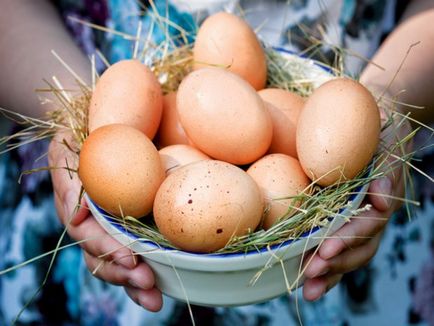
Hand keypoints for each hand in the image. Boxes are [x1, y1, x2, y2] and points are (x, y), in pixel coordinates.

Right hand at [48, 130, 162, 310]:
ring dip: (136, 284)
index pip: (90, 235)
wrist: (104, 122)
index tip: (130, 258)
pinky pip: (138, 254)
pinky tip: (161, 291)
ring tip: (155, 298)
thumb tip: (79, 219)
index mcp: (78, 207)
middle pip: (104, 257)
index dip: (108, 249)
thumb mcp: (68, 144)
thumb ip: (69, 178)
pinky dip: (147, 274)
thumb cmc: (86, 130)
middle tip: (148, 283)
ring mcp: (113, 228)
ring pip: (120, 263)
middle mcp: (94, 224)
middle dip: (125, 274)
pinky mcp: (133, 226)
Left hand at [302, 104, 410, 300]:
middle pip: (359, 247)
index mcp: (380, 198)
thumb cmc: (377, 127)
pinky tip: (305, 280)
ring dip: (329, 273)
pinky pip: (334, 246)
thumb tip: (382, 200)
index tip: (328, 248)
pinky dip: (324, 265)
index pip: (368, 224)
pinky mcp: (341, 220)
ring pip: (349, 253)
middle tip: (312, 274)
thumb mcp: (387, 139)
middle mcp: (370, 214)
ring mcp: (356, 220)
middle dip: (336, 263)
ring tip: (308, 289)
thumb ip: (388, 169)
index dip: (349, 237)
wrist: (370, 120)